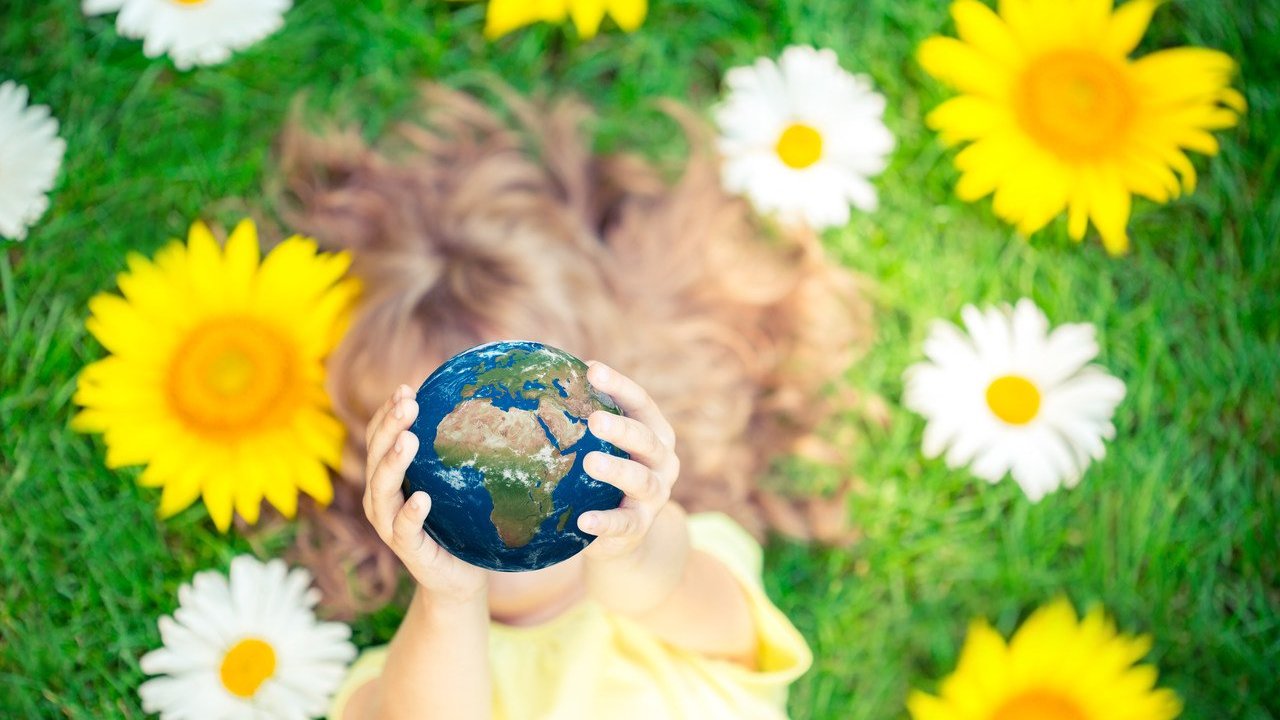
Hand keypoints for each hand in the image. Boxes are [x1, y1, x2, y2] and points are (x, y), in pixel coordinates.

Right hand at [364, 385, 487, 604]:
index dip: (387, 413)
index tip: (406, 389)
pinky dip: (410, 513)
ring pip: (382, 490)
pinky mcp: (408, 550)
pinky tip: (422, 498)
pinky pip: (404, 529)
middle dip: (389, 427)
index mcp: (387, 479)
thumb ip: (450, 454)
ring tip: (408, 440)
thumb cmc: (456, 524)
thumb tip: (476, 405)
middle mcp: (381, 499)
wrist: (458, 578)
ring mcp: (390, 526)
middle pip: (376, 456)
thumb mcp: (451, 483)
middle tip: (408, 404)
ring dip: (393, 463)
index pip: (379, 438)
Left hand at [578, 362, 680, 562]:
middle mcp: (663, 461)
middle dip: (621, 429)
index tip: (592, 370)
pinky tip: (584, 520)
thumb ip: (586, 418)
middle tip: (594, 420)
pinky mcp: (640, 526)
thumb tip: (543, 376)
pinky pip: (625, 524)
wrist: (625, 533)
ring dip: (616, 470)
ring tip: (590, 462)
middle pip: (645, 439)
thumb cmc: (607, 475)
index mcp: (654, 433)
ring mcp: (655, 495)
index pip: (640, 403)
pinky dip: (606, 522)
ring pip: (640, 479)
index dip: (619, 386)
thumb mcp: (603, 445)